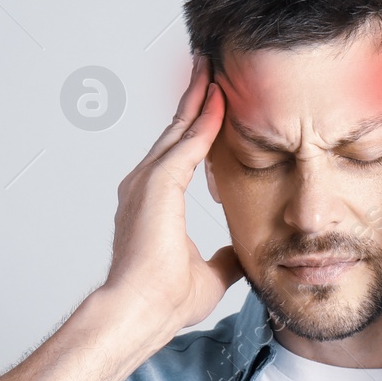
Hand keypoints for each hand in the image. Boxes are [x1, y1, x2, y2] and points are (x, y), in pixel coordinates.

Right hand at [102, 55, 243, 331]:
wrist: (140, 313)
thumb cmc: (163, 301)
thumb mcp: (209, 275)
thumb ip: (223, 258)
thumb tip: (240, 254)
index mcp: (152, 203)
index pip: (179, 153)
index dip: (196, 127)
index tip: (213, 103)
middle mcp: (143, 185)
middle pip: (175, 131)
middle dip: (194, 98)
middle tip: (208, 67)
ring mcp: (146, 182)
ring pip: (178, 128)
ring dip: (197, 98)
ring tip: (213, 69)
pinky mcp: (157, 184)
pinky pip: (186, 142)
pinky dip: (204, 119)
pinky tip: (220, 99)